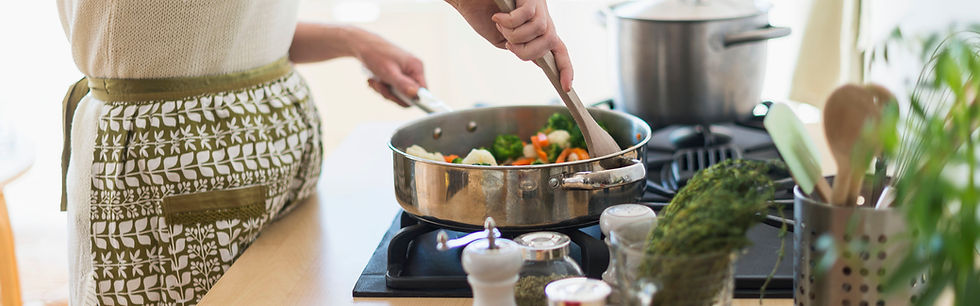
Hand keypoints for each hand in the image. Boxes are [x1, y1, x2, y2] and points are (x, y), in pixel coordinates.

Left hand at [352, 30, 426, 106]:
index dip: (411, 98)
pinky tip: (374, 80)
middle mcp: (413, 71)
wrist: (362, 44)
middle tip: (380, 86)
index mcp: (416, 68)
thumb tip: (415, 95)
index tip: (396, 97)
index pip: (423, 91)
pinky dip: (382, 87)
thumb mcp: (389, 72)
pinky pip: (393, 90)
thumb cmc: (376, 54)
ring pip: (399, 94)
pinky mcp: (397, 75)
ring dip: (384, 91)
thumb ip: (403, 85)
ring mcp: (405, 73)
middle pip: (409, 95)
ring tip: (375, 81)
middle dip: (392, 94)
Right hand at [447, 0, 572, 90]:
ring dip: (515, 35)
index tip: (566, 87)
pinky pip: (527, 15)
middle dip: (528, 51)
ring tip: (500, 25)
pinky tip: (498, 16)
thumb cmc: (482, 14)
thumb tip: (537, 60)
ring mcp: (536, 5)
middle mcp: (541, 16)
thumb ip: (520, 48)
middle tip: (508, 44)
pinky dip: (509, 21)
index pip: (559, 50)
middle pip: (550, 42)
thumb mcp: (503, 40)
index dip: (565, 68)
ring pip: (540, 30)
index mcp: (538, 29)